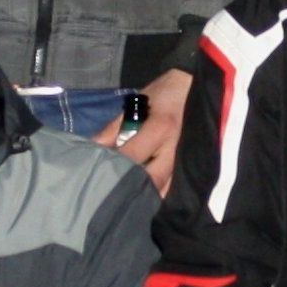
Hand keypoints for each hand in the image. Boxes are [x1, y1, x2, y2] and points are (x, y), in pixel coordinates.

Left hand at [98, 71, 191, 194]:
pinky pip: (173, 187)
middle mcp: (174, 148)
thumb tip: (93, 148)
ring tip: (126, 198)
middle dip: (132, 188)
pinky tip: (144, 195)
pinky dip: (158, 193)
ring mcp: (184, 159)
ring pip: (165, 188)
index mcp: (160, 128)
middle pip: (152, 180)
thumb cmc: (161, 95)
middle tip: (111, 193)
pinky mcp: (188, 165)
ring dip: (146, 195)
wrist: (193, 88)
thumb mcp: (134, 105)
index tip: (97, 172)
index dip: (114, 166)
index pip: (133, 155)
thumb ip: (114, 128)